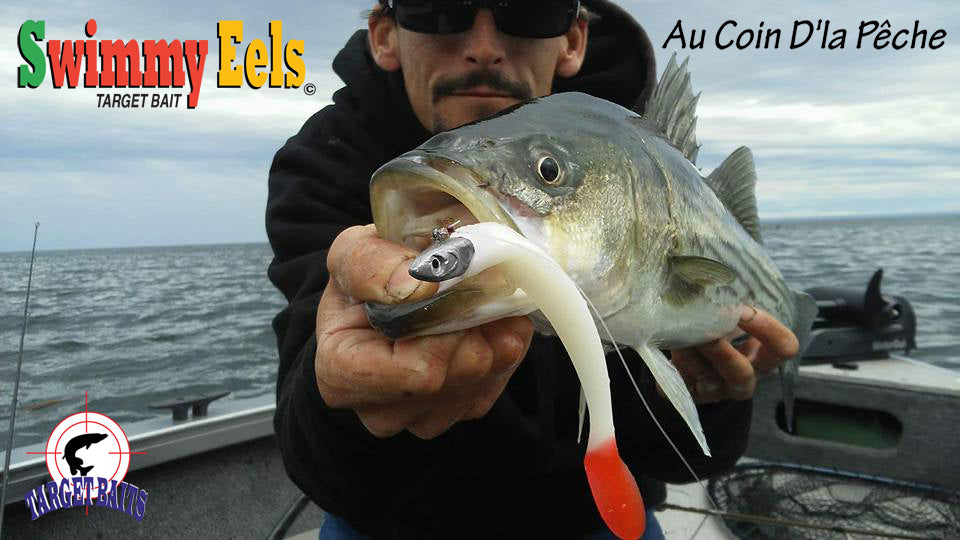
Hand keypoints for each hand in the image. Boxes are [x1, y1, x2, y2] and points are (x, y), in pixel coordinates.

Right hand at [315, 224, 533, 438]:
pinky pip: (502, 372)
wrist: (385, 295)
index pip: (418, 372)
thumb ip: (371, 266)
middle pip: (460, 372)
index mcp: (342, 375)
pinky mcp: (463, 409)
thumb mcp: (351, 252)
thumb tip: (416, 288)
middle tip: (470, 280)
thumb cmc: (364, 278)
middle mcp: (382, 411)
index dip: (445, 325)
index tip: (452, 281)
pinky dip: (500, 338)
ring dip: (489, 327)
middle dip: (472, 320)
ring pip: (486, 373)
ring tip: (468, 298)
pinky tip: (477, 318)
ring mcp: (426, 417)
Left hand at [669, 307, 798, 402]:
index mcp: (762, 360)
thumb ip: (733, 306)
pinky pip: (683, 378)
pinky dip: (678, 357)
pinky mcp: (691, 395)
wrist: (694, 367)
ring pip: (705, 374)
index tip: (744, 310)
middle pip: (741, 371)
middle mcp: (743, 380)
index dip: (768, 329)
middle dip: (721, 349)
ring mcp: (716, 391)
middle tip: (705, 328)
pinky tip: (671, 340)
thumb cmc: (721, 335)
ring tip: (680, 327)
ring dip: (692, 348)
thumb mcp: (733, 322)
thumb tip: (715, 277)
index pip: (783, 348)